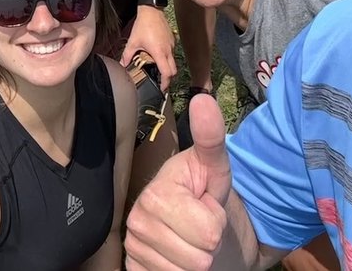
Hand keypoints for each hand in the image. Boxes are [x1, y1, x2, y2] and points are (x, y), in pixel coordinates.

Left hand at [122, 6, 176, 89]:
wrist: (151, 10)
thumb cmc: (143, 25)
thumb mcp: (133, 41)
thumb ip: (127, 55)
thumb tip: (122, 64)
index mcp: (159, 52)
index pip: (167, 73)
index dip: (165, 83)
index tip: (161, 88)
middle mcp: (168, 50)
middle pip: (174, 70)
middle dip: (168, 78)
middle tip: (160, 81)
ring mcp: (172, 45)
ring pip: (173, 61)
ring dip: (167, 67)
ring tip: (156, 66)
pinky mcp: (172, 40)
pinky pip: (172, 53)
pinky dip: (167, 57)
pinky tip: (157, 54)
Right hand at [125, 94, 233, 269]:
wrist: (201, 225)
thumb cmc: (207, 194)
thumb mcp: (216, 167)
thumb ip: (211, 138)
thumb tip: (203, 98)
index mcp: (155, 194)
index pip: (209, 232)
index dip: (217, 221)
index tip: (206, 205)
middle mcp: (137, 222)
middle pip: (199, 259)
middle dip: (208, 245)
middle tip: (200, 226)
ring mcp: (134, 250)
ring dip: (197, 261)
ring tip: (190, 240)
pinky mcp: (134, 270)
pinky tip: (177, 257)